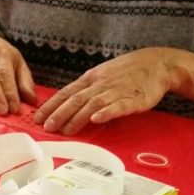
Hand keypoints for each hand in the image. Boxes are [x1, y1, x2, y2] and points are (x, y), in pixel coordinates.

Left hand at [33, 47, 181, 134]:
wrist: (156, 64)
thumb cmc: (127, 72)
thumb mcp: (102, 75)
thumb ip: (87, 89)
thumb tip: (68, 103)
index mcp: (90, 78)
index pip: (66, 92)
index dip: (51, 105)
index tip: (37, 117)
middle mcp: (99, 84)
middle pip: (75, 99)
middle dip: (59, 114)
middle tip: (46, 127)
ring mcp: (115, 91)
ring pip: (92, 104)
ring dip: (76, 117)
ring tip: (64, 130)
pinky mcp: (132, 99)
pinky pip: (117, 106)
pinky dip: (106, 113)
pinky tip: (96, 120)